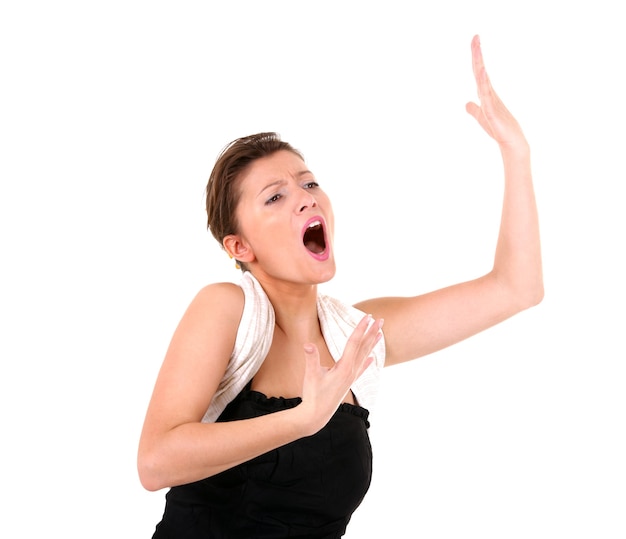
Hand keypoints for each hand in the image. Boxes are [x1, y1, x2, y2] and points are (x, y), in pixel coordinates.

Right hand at [298, 314, 382, 434]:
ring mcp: (351, 377)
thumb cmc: (313, 395)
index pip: (354, 343)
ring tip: (380, 333)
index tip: (367, 317)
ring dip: (372, 344)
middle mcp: (351, 371)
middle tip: (380, 319)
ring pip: (364, 356)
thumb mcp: (311, 376)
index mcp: (344, 367)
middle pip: (363, 347)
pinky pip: (361, 369)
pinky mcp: (348, 383)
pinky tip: (373, 359)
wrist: (316, 416)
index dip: (360, 328)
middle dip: (372, 332)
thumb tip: (307, 344)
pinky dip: (368, 362)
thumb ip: (311, 359)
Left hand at [465, 35, 527, 151]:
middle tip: (475, 37)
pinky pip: (486, 96)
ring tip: (477, 49)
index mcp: (486, 93)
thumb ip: (474, 109)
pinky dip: (483, 83)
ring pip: (483, 80)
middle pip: (480, 71)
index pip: (478, 71)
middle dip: (477, 54)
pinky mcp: (492, 112)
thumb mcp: (481, 117)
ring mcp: (491, 101)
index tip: (475, 40)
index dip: (476, 57)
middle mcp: (489, 93)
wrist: (511, 142)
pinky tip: (481, 72)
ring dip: (479, 64)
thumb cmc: (498, 129)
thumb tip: (466, 104)